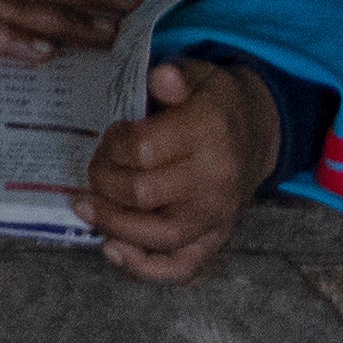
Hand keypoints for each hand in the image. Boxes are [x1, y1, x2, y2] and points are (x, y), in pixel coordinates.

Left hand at [78, 55, 281, 283]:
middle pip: (143, 194)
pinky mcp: (217, 237)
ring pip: (159, 236)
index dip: (112, 145)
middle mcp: (215, 180)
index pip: (142, 150)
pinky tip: (114, 250)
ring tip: (85, 208)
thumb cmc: (213, 102)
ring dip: (113, 225)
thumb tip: (160, 77)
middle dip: (104, 183)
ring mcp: (217, 215)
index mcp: (208, 133)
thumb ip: (172, 77)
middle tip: (94, 170)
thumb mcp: (195, 75)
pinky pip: (183, 266)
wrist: (256, 132)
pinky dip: (146, 267)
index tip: (109, 137)